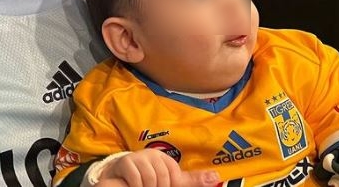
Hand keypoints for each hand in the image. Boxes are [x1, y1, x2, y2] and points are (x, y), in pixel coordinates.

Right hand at [98, 149, 219, 186]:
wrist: (120, 180)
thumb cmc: (148, 182)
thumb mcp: (171, 182)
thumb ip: (192, 181)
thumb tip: (217, 176)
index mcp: (166, 160)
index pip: (176, 178)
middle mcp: (153, 154)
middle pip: (164, 180)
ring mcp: (139, 157)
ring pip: (151, 180)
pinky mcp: (126, 161)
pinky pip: (137, 179)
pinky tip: (132, 186)